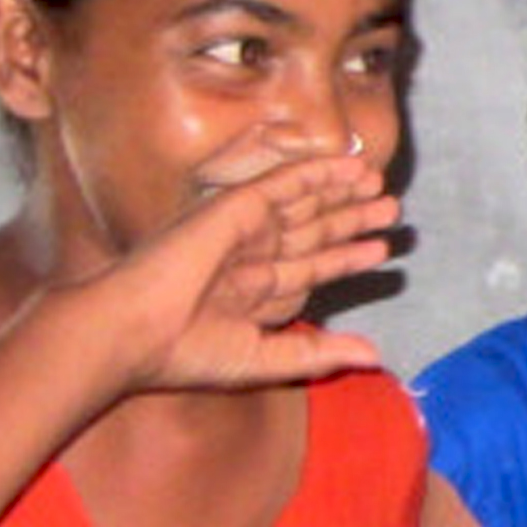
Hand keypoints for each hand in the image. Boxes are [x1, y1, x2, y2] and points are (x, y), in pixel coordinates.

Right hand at [90, 136, 401, 392]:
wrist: (133, 330)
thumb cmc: (186, 354)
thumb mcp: (264, 359)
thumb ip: (319, 354)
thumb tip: (375, 357)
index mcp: (251, 295)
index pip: (310, 271)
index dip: (347, 260)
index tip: (383, 251)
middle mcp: (249, 259)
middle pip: (312, 234)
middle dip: (351, 220)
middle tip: (392, 209)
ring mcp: (241, 231)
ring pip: (302, 206)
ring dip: (340, 193)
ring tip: (380, 184)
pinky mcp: (233, 207)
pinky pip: (282, 184)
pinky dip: (316, 172)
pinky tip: (347, 167)